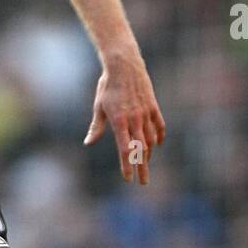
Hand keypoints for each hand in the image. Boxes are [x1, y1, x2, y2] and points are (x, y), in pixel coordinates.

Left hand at [83, 55, 165, 183]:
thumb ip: (96, 126)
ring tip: (146, 164)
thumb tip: (89, 142)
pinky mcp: (153, 106)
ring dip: (148, 154)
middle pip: (140, 150)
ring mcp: (146, 113)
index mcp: (119, 121)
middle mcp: (135, 119)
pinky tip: (157, 144)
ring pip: (150, 139)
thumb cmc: (107, 86)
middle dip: (142, 167)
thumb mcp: (99, 106)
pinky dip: (159, 136)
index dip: (127, 166)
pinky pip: (159, 125)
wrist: (124, 65)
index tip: (128, 179)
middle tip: (143, 182)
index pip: (124, 150)